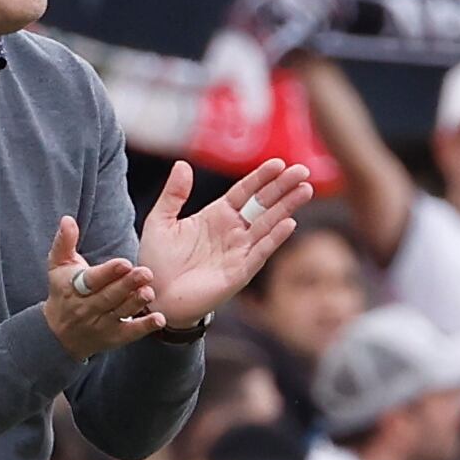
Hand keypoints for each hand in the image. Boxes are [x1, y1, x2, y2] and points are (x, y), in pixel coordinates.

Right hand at [44, 216, 164, 359]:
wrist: (58, 334)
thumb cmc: (62, 291)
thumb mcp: (58, 266)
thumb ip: (65, 242)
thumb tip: (67, 219)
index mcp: (74, 287)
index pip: (92, 280)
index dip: (108, 272)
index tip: (124, 263)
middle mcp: (87, 307)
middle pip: (109, 296)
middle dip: (127, 285)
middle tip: (146, 273)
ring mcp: (101, 324)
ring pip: (120, 312)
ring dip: (136, 303)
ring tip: (149, 292)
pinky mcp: (114, 337)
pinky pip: (130, 333)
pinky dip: (144, 327)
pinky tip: (159, 319)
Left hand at [138, 159, 313, 327]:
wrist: (155, 296)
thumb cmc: (157, 261)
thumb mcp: (161, 221)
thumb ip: (174, 194)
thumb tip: (183, 164)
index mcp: (217, 215)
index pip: (245, 192)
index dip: (261, 178)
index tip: (278, 163)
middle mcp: (233, 231)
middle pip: (263, 205)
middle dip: (283, 188)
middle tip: (303, 171)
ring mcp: (239, 251)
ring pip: (268, 225)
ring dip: (287, 208)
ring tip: (305, 190)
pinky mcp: (239, 272)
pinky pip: (260, 252)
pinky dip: (274, 238)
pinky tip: (289, 223)